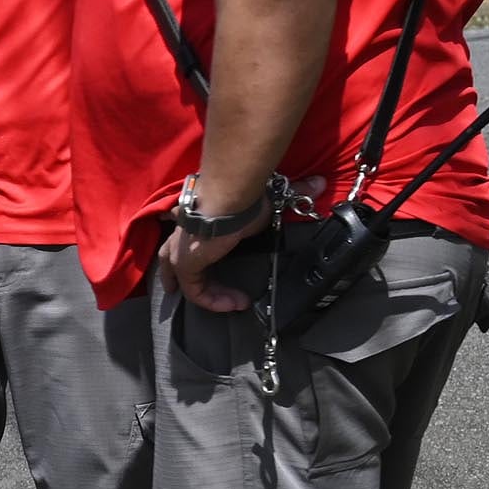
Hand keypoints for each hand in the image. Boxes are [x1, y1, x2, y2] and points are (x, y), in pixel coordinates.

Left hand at [160, 175, 325, 312]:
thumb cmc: (245, 197)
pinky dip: (213, 301)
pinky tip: (235, 304)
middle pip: (170, 255)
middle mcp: (184, 232)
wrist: (231, 197)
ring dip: (208, 294)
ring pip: (185, 279)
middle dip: (172, 274)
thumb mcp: (267, 204)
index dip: (192, 248)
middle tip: (174, 289)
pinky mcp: (185, 264)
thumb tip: (318, 183)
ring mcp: (181, 249)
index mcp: (198, 216)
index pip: (188, 233)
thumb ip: (292, 196)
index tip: (209, 258)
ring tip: (232, 304)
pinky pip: (195, 291)